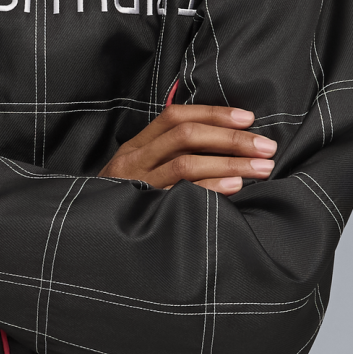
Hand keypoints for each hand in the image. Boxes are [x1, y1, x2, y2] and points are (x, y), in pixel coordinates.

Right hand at [98, 105, 275, 193]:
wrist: (86, 240)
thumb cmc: (124, 203)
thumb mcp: (139, 173)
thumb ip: (168, 156)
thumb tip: (223, 144)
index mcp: (136, 147)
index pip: (176, 116)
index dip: (214, 113)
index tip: (249, 118)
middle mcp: (134, 161)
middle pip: (185, 136)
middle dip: (231, 138)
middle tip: (266, 147)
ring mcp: (137, 185)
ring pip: (186, 163)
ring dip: (229, 162)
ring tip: (262, 168)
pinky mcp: (143, 210)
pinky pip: (181, 195)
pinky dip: (211, 188)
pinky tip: (235, 187)